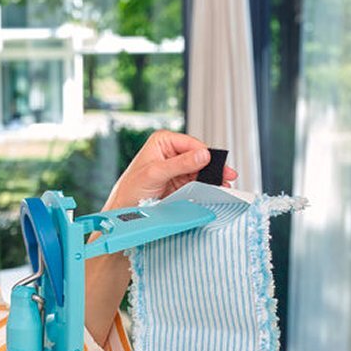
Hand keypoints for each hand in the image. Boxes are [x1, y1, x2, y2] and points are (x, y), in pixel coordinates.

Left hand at [103, 129, 238, 210]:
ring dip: (212, 178)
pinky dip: (206, 187)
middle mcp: (171, 151)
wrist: (124, 209)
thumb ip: (180, 164)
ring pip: (201, 170)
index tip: (218, 165)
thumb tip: (203, 155)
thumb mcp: (155, 173)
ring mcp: (176, 167)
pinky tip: (214, 190)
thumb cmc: (130, 188)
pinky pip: (197, 182)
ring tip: (223, 186)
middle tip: (227, 177)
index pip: (191, 144)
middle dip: (212, 167)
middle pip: (199, 157)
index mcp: (163, 141)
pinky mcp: (179, 182)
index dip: (206, 154)